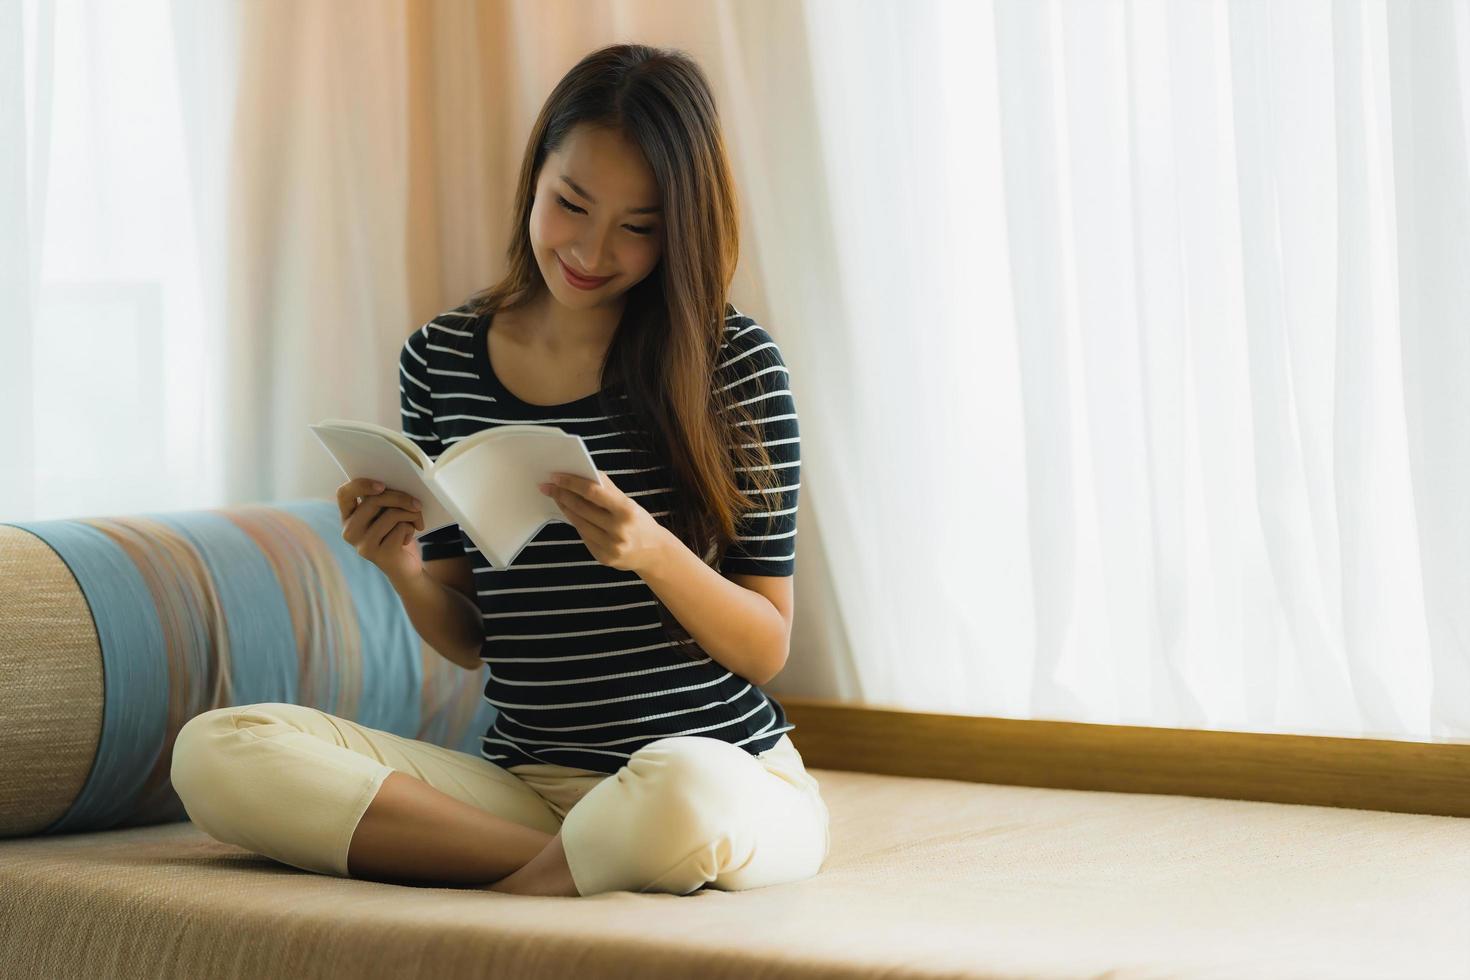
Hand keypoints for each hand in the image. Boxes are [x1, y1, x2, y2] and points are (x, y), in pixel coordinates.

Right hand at [335, 477, 425, 585]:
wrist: (405, 568)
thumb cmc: (396, 534)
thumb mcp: (386, 514)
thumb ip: (383, 500)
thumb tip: (396, 483)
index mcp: (348, 516)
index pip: (344, 493)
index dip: (361, 485)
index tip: (382, 485)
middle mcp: (349, 531)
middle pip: (375, 501)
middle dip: (401, 498)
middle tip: (417, 504)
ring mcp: (361, 544)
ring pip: (391, 514)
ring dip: (411, 515)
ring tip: (415, 522)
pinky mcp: (377, 554)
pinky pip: (401, 528)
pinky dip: (411, 529)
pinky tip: (407, 539)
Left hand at [538, 470, 670, 574]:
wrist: (654, 553)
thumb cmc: (640, 522)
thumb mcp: (629, 503)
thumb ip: (608, 490)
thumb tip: (584, 474)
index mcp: (626, 511)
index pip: (592, 492)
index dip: (572, 483)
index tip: (556, 476)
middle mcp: (618, 531)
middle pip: (581, 508)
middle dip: (562, 495)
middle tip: (549, 486)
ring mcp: (610, 547)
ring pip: (579, 523)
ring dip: (565, 508)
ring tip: (557, 497)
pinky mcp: (603, 558)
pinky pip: (584, 537)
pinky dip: (576, 523)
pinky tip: (570, 514)